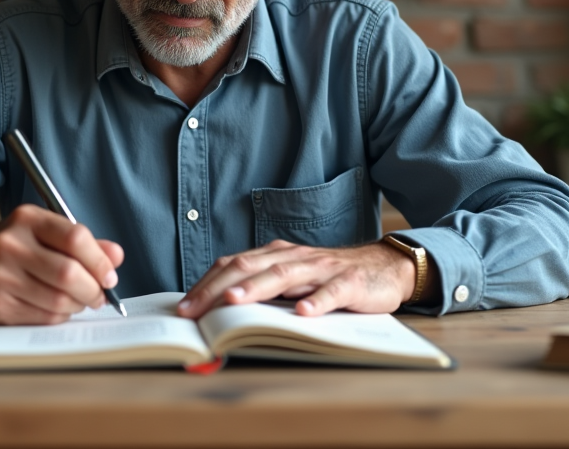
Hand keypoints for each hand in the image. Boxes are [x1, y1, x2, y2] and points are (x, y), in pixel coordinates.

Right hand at [0, 204, 123, 324]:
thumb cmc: (14, 251)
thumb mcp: (45, 234)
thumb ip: (82, 243)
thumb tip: (116, 256)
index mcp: (26, 219)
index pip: (75, 238)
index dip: (100, 261)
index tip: (110, 275)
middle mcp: (9, 245)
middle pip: (68, 273)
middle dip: (93, 289)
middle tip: (100, 295)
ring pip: (58, 300)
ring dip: (78, 305)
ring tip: (80, 301)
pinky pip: (44, 317)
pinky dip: (60, 316)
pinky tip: (58, 309)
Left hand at [176, 239, 418, 318]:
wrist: (384, 267)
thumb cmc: (331, 278)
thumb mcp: (294, 281)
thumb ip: (265, 290)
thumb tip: (221, 311)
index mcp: (277, 256)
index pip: (234, 265)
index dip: (207, 284)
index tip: (184, 307)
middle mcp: (295, 257)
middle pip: (250, 267)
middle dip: (218, 288)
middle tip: (195, 310)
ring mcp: (322, 269)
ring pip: (284, 275)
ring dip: (257, 288)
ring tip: (234, 302)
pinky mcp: (350, 283)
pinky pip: (331, 292)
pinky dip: (317, 302)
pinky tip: (303, 313)